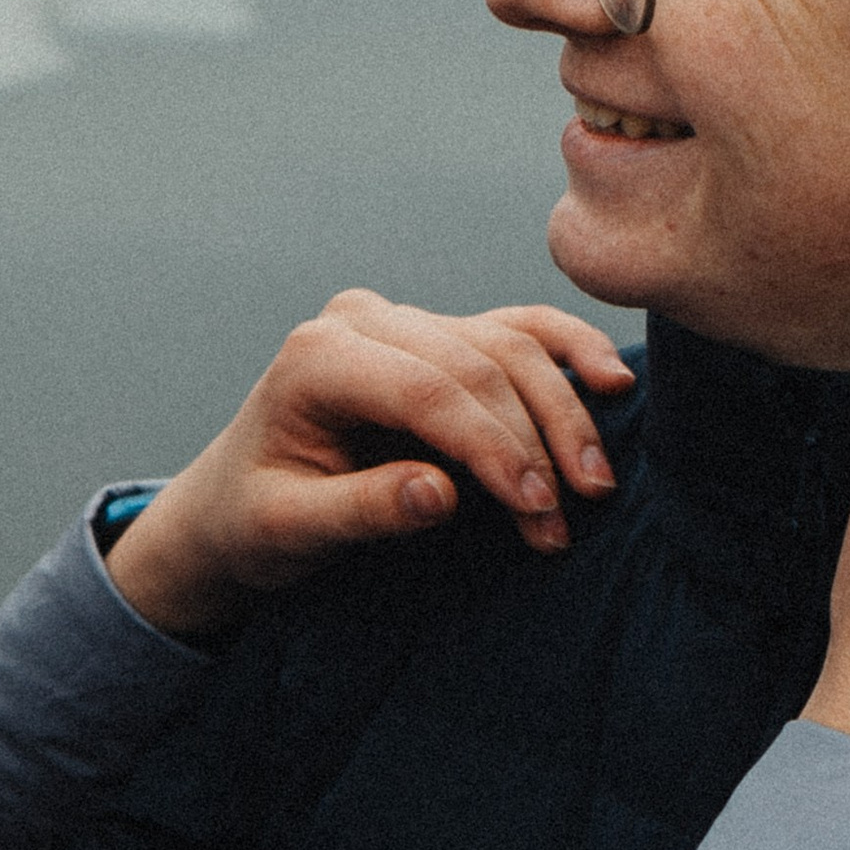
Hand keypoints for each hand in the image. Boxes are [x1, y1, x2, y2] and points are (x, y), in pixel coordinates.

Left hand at [104, 291, 635, 637]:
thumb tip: (440, 493)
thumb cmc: (255, 519)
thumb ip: (360, 510)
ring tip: (592, 487)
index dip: (491, 446)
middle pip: (478, 363)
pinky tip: (612, 381)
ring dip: (561, 415)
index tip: (536, 508)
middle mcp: (364, 320)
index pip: (427, 388)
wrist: (236, 501)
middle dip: (534, 442)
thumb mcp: (288, 529)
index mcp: (317, 355)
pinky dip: (568, 351)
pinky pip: (516, 329)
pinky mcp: (438, 336)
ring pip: (508, 346)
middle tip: (568, 517)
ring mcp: (404, 321)